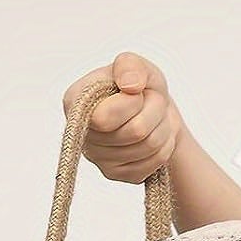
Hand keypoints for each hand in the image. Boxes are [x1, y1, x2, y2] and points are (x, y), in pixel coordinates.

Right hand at [63, 52, 182, 184]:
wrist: (151, 112)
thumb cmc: (138, 86)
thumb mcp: (136, 65)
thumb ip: (130, 66)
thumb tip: (130, 85)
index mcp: (75, 102)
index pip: (105, 117)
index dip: (131, 102)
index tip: (136, 91)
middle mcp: (82, 135)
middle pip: (135, 132)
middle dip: (154, 110)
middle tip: (153, 101)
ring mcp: (99, 160)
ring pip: (149, 146)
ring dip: (162, 125)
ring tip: (156, 116)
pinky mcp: (118, 175)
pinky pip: (155, 161)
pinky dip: (165, 143)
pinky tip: (155, 133)